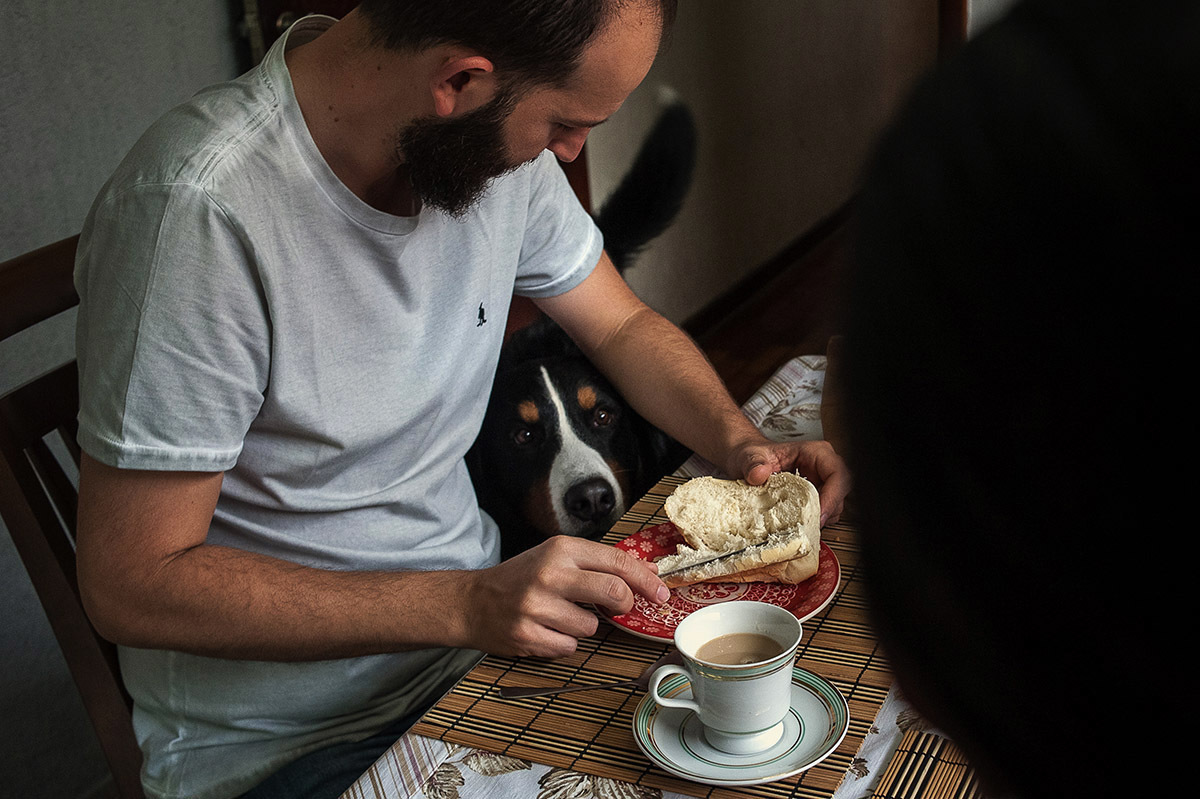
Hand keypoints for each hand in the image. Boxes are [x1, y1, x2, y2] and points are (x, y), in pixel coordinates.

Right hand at [461, 536, 668, 658]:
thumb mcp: (556, 557)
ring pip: (592, 626)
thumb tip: (645, 575)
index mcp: (560, 549)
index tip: (661, 593)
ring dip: (583, 626)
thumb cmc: (519, 578)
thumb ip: (598, 564)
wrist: (472, 602)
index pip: (617, 561)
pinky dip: (563, 642)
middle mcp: (549, 574)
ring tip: (560, 616)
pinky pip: (570, 647)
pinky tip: (546, 630)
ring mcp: (537, 606)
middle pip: (613, 592)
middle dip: (624, 605)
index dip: (645, 580)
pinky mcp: (528, 635)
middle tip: (619, 608)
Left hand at [726, 438, 850, 526]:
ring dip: (820, 518)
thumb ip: (753, 464)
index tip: (819, 513)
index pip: (837, 473)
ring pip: (835, 505)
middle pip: (840, 492)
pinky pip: (823, 513)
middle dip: (827, 511)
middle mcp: (822, 467)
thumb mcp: (749, 456)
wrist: (746, 461)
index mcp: (814, 452)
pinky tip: (796, 524)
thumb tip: (758, 474)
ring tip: (799, 526)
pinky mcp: (814, 497)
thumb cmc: (753, 455)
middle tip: (808, 526)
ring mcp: (820, 483)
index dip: (833, 495)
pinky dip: (812, 521)